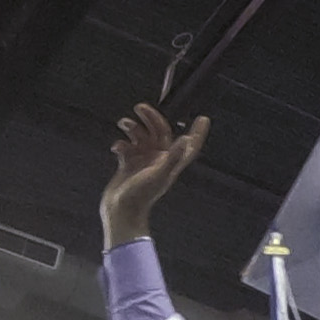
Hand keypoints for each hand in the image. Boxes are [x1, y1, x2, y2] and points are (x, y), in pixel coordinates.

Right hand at [101, 102, 209, 249]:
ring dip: (132, 128)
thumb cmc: (141, 196)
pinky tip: (117, 147)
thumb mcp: (159, 175)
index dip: (198, 133)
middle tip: (139, 107)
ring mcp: (143, 162)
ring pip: (141, 136)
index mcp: (170, 162)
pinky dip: (121, 144)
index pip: (188, 145)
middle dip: (151, 118)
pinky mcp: (129, 165)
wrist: (120, 211)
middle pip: (159, 132)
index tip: (203, 119)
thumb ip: (173, 156)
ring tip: (123, 123)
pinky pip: (127, 147)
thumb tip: (186, 139)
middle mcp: (158, 160)